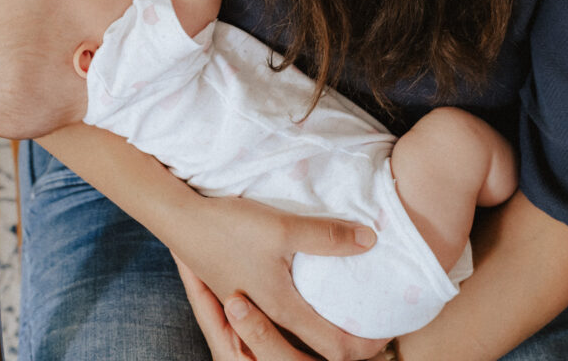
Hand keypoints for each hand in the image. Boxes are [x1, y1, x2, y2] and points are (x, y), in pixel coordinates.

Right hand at [170, 194, 380, 360]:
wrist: (181, 220)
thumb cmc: (229, 226)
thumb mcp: (282, 228)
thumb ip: (326, 236)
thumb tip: (371, 240)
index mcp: (283, 309)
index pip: (335, 346)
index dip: (364, 344)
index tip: (386, 333)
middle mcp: (269, 318)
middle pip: (316, 352)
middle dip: (349, 347)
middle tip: (375, 331)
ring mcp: (253, 311)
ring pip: (296, 340)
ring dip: (322, 337)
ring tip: (346, 318)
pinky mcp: (243, 296)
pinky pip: (279, 324)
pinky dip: (299, 324)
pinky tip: (307, 298)